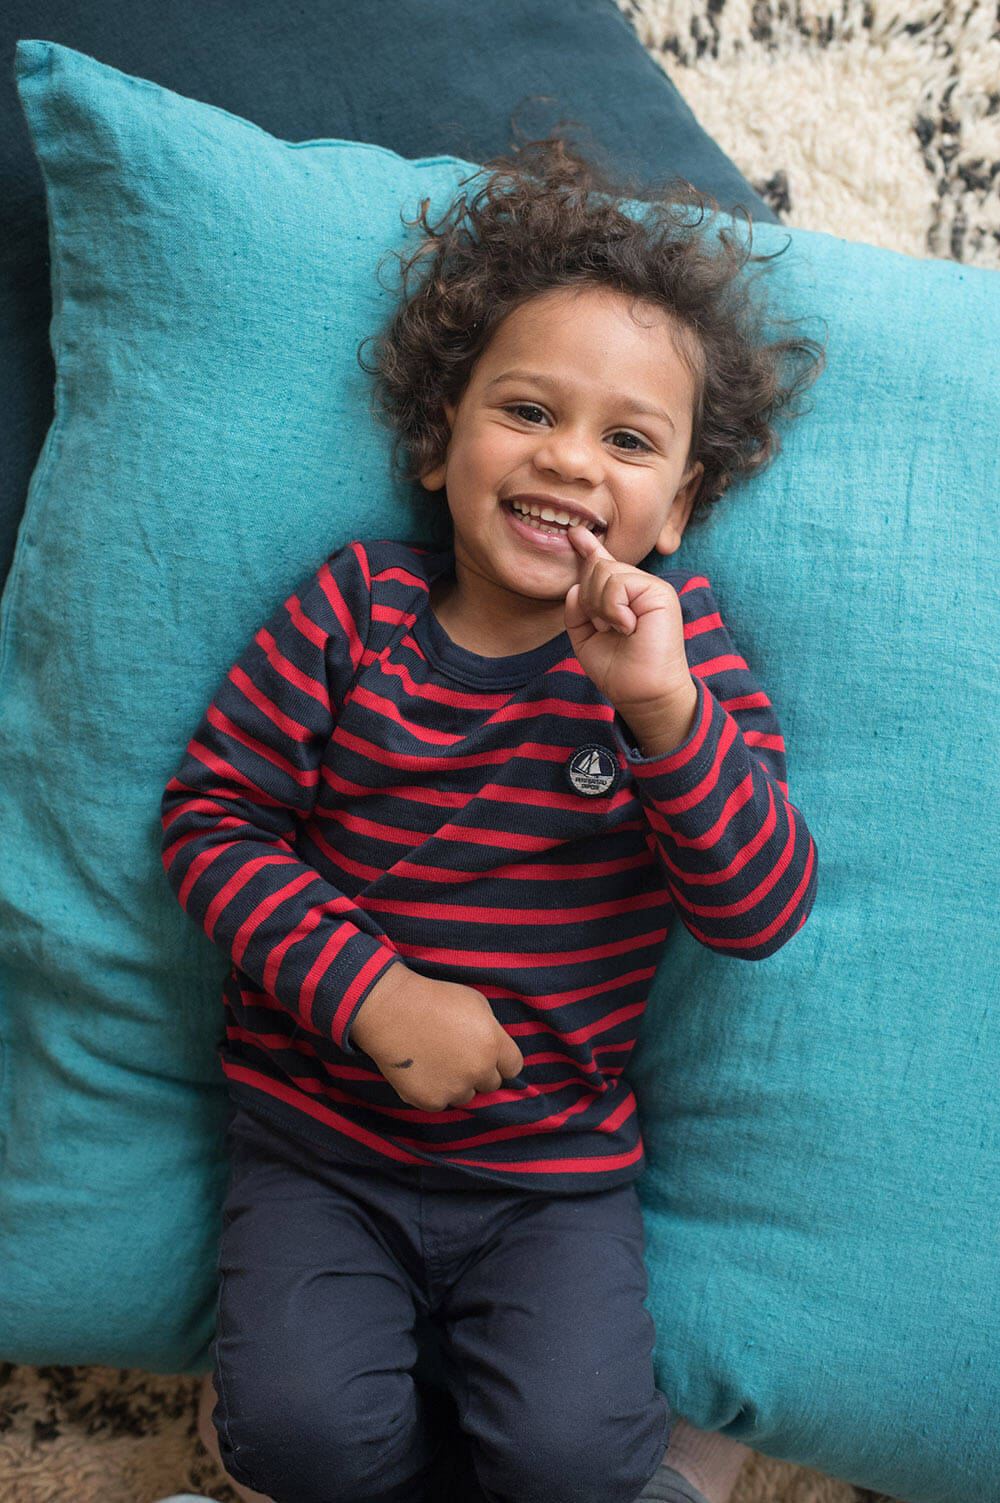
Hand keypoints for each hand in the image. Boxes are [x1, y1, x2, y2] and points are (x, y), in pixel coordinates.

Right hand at [351, 963, 524, 1111]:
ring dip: (457, 1084)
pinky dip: (434, 1091)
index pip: (514, 1067)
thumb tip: (497, 1050)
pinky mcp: (431, 1101)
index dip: (501, 1061)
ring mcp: (454, 1088)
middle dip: (479, 1072)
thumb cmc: (433, 999)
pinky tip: (422, 1070)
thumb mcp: (475, 1002)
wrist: (391, 1010)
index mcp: (492, 1044)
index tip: (490, 1056)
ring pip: (466, 1095)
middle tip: (458, 1056)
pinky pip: (441, 1102)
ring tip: (437, 1060)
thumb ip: (492, 1031)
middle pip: (491, 1084)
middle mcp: (477, 1070)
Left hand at [564, 526, 697, 750]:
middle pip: (596, 568)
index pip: (603, 566)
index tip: (575, 534)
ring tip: (618, 630)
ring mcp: (651, 587)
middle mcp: (638, 588)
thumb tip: (575, 586)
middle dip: (590, 600)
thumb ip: (578, 610)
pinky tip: (627, 626)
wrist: (642, 693)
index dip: (589, 549)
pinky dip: (613, 608)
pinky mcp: (659, 592)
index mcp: (623, 598)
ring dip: (601, 607)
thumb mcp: (585, 638)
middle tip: (604, 628)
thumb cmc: (618, 671)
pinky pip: (618, 582)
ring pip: (604, 572)